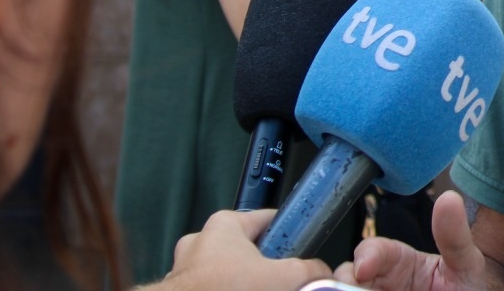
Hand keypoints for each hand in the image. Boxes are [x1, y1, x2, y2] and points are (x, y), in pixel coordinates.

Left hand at [150, 208, 328, 290]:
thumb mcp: (281, 278)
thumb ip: (309, 271)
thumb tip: (322, 273)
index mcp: (225, 225)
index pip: (268, 219)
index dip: (289, 233)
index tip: (299, 245)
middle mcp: (202, 241)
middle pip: (248, 249)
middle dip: (264, 266)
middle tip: (278, 282)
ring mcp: (187, 269)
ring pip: (227, 272)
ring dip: (241, 283)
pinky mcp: (180, 290)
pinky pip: (210, 288)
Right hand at [336, 190, 485, 290]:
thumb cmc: (465, 288)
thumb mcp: (464, 264)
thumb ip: (455, 238)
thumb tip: (449, 198)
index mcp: (398, 261)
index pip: (371, 251)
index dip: (365, 256)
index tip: (364, 270)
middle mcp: (379, 281)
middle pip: (345, 276)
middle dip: (342, 282)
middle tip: (356, 290)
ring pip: (340, 290)